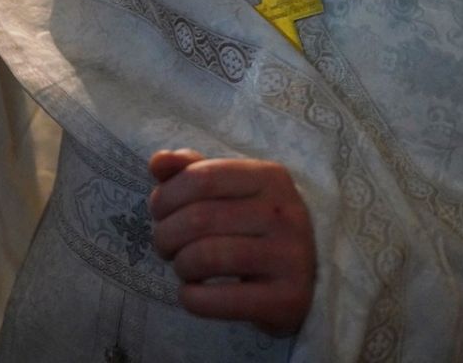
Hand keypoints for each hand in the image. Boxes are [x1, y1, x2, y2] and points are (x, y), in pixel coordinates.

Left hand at [148, 149, 315, 336]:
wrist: (303, 280)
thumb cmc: (253, 226)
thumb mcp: (228, 191)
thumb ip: (191, 171)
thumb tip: (158, 162)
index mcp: (270, 177)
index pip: (202, 177)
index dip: (167, 196)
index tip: (158, 212)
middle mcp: (286, 213)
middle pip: (199, 218)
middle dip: (166, 234)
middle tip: (165, 246)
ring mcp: (292, 257)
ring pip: (206, 257)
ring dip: (180, 265)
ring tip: (182, 267)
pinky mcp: (289, 299)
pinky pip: (220, 300)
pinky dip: (192, 298)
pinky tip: (192, 293)